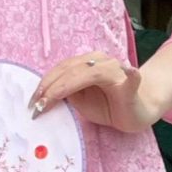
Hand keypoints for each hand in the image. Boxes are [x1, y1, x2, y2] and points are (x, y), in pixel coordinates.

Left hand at [28, 48, 158, 133]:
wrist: (138, 110)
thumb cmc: (109, 104)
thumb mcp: (81, 100)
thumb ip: (66, 93)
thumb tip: (45, 95)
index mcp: (88, 64)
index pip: (62, 69)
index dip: (45, 84)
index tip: (32, 101)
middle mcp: (101, 62)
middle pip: (71, 69)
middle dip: (51, 86)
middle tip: (37, 104)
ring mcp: (117, 71)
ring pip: (91, 72)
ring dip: (68, 84)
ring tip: (52, 96)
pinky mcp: (131, 85)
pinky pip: (132, 77)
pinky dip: (131, 75)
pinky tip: (130, 72)